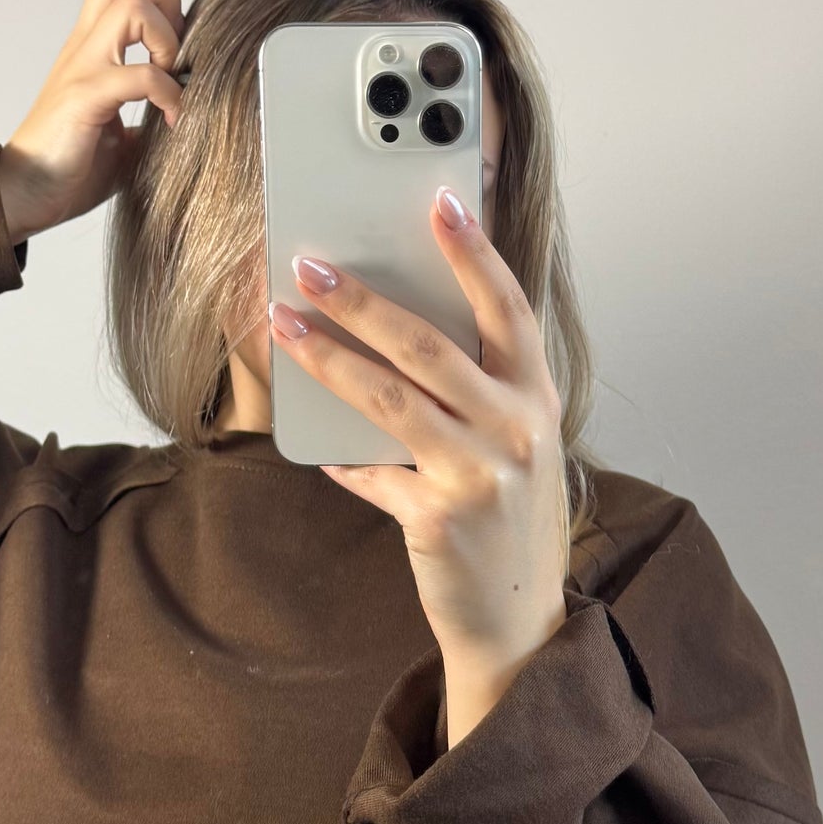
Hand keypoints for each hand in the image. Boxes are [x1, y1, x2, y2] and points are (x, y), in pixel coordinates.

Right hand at [0, 0, 184, 241]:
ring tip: (170, 81)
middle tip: (173, 54)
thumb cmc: (67, 167)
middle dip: (166, 3)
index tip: (175, 55)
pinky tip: (172, 121)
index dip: (162, 5)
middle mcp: (85, 48)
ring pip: (132, 6)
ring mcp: (82, 68)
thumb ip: (149, 115)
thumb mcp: (122, 135)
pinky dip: (169, 94)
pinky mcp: (83, 97)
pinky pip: (140, 75)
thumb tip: (191, 117)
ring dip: (167, 41)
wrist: (22, 197)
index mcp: (92, 49)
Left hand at [268, 187, 568, 747]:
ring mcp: (481, 474)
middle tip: (311, 263)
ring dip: (329, 357)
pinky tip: (309, 441)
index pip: (508, 307)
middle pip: (430, 345)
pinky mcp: (439, 518)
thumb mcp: (512, 443)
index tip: (440, 202)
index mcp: (537, 397)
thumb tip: (391, 323)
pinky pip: (371, 471)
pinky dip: (338, 456)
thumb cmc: (506, 515)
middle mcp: (518, 428)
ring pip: (390, 399)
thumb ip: (474, 388)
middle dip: (364, 299)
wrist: (519, 621)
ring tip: (285, 323)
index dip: (475, 252)